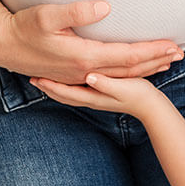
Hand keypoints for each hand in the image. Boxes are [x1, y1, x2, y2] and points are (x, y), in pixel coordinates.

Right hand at [0, 0, 182, 83]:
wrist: (2, 46)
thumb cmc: (23, 27)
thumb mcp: (47, 15)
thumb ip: (76, 11)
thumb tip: (105, 6)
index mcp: (84, 57)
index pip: (127, 55)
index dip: (152, 49)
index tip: (173, 44)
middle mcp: (85, 71)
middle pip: (130, 69)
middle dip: (157, 61)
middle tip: (181, 54)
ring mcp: (80, 76)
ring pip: (121, 76)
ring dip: (146, 69)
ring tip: (166, 62)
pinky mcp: (75, 76)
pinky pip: (110, 78)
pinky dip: (128, 75)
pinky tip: (135, 70)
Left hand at [31, 72, 163, 119]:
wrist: (152, 108)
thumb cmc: (139, 96)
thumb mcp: (123, 87)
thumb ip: (106, 83)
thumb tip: (89, 77)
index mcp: (93, 96)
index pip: (65, 92)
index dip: (50, 85)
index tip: (35, 77)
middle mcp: (91, 99)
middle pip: (63, 95)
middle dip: (48, 87)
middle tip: (32, 78)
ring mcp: (95, 99)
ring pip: (69, 95)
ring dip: (56, 88)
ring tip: (44, 80)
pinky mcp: (101, 96)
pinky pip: (77, 93)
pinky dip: (67, 88)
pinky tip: (68, 81)